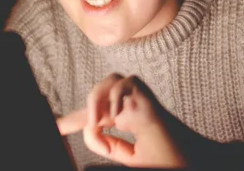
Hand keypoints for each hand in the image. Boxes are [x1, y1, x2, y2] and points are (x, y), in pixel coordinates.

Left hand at [57, 74, 195, 168]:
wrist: (189, 162)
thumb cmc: (166, 160)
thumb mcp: (129, 158)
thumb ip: (108, 145)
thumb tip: (90, 128)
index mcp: (127, 121)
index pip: (96, 115)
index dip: (72, 120)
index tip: (53, 126)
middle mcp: (132, 106)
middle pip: (100, 92)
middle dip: (81, 111)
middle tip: (71, 128)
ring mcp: (141, 100)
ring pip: (110, 81)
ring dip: (97, 100)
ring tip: (99, 124)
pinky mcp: (149, 99)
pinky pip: (126, 83)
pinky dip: (115, 97)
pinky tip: (116, 118)